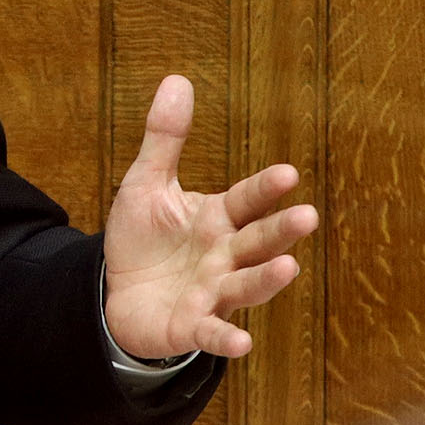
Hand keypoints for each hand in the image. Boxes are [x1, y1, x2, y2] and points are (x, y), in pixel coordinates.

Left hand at [101, 74, 314, 360]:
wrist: (117, 294)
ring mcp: (213, 292)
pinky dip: (226, 338)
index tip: (289, 174)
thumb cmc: (143, 240)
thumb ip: (165, 139)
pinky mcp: (192, 325)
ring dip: (266, 279)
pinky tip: (242, 344)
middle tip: (308, 217)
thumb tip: (177, 79)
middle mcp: (225, 256)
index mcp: (219, 219)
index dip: (266, 188)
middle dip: (281, 231)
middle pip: (258, 242)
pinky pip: (211, 331)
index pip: (247, 200)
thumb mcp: (146, 185)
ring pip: (246, 285)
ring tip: (289, 269)